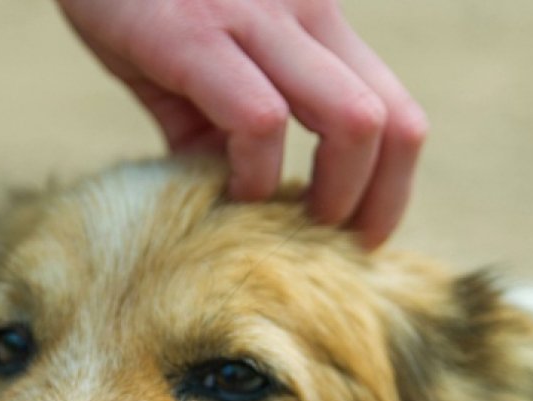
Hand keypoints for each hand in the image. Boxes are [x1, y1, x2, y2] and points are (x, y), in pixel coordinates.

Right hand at [56, 0, 426, 248]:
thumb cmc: (136, 2)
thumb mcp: (198, 62)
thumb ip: (220, 126)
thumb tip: (231, 199)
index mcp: (313, 20)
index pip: (397, 109)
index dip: (393, 186)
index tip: (359, 236)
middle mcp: (303, 11)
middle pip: (391, 123)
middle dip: (372, 203)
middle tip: (328, 245)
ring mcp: (256, 19)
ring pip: (352, 122)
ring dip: (328, 196)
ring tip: (284, 227)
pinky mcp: (194, 34)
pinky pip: (259, 121)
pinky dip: (254, 176)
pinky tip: (225, 193)